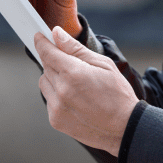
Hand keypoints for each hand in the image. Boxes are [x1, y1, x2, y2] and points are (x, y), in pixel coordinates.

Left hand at [34, 27, 138, 155]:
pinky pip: (49, 99)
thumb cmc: (118, 94)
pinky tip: (76, 98)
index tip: (39, 36)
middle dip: (56, 60)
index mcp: (74, 73)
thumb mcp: (103, 64)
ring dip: (55, 78)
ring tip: (76, 83)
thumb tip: (57, 34)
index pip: (48, 53)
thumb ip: (76, 48)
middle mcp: (61, 91)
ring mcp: (56, 108)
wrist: (123, 128)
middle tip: (73, 64)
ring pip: (44, 82)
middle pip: (46, 66)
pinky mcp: (55, 120)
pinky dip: (57, 95)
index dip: (42, 42)